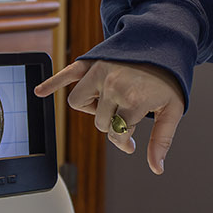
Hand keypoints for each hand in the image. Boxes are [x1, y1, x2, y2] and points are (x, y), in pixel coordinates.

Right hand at [35, 60, 184, 173]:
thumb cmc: (170, 78)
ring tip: (108, 102)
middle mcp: (113, 86)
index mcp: (133, 101)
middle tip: (126, 116)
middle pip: (99, 122)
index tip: (131, 143)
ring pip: (78, 102)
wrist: (166, 43)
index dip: (124, 142)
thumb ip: (162, 140)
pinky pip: (66, 74)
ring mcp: (100, 73)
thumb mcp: (172, 111)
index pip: (116, 134)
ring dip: (90, 107)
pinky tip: (39, 91)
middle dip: (111, 124)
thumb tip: (156, 169)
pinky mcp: (92, 62)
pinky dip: (52, 82)